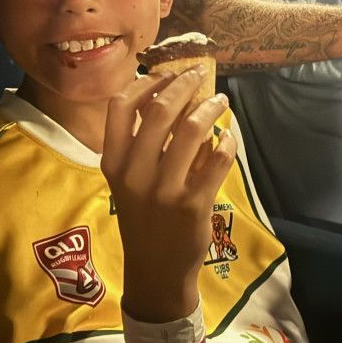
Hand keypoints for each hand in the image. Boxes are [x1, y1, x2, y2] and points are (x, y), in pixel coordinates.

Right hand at [101, 67, 235, 321]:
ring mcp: (164, 190)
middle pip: (161, 110)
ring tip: (220, 100)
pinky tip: (228, 138)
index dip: (147, 82)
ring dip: (211, 107)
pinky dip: (227, 141)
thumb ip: (142, 143)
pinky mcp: (193, 204)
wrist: (154, 270)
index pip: (121, 106)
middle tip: (200, 74)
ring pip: (192, 129)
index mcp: (113, 163)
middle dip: (185, 84)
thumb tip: (168, 94)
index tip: (166, 72)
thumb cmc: (143, 217)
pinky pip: (217, 159)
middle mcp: (135, 173)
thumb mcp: (128, 180)